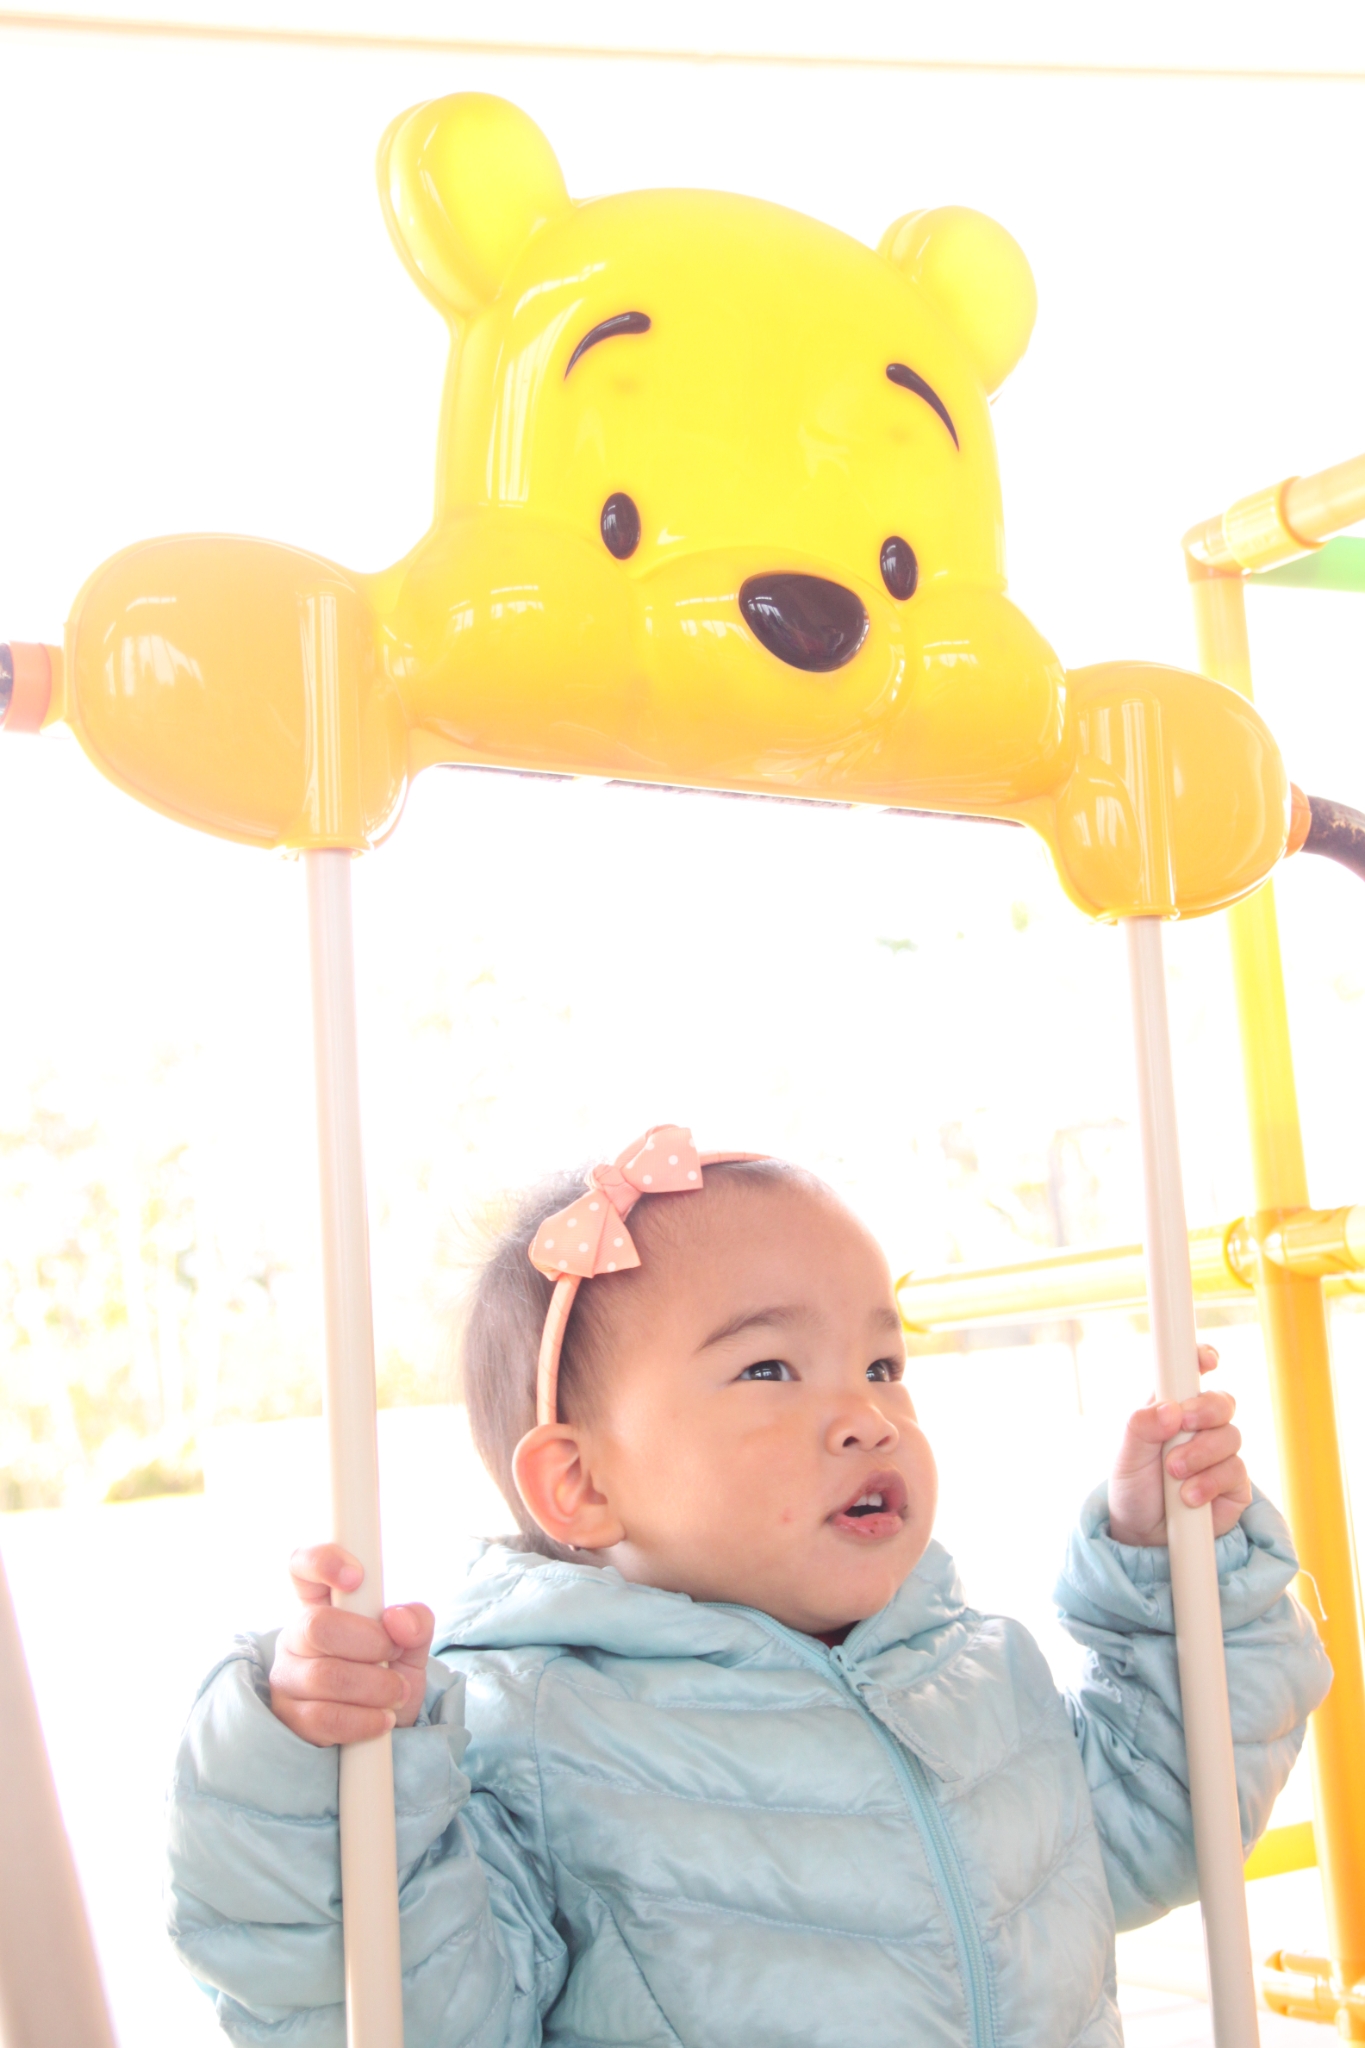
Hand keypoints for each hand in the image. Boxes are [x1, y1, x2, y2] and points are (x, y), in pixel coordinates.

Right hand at [269, 1544, 434, 1746]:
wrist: (384, 1726)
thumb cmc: (389, 1671)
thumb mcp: (412, 1642)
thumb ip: (415, 1621)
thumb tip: (398, 1620)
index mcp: (321, 1603)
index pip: (301, 1564)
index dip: (322, 1561)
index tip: (357, 1578)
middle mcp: (296, 1636)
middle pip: (317, 1626)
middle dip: (367, 1642)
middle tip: (394, 1653)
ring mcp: (287, 1678)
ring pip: (324, 1676)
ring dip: (374, 1686)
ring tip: (397, 1692)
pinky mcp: (290, 1719)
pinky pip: (323, 1718)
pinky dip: (363, 1720)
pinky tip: (382, 1719)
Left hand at [1107, 1345, 1251, 1546]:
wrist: (1142, 1534)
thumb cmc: (1134, 1486)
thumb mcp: (1126, 1456)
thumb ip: (1142, 1426)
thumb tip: (1170, 1409)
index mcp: (1172, 1408)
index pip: (1193, 1374)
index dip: (1203, 1358)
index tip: (1205, 1359)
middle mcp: (1200, 1426)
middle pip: (1222, 1402)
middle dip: (1205, 1410)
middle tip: (1182, 1426)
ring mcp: (1220, 1454)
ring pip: (1231, 1436)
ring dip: (1201, 1454)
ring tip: (1174, 1474)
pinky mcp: (1234, 1484)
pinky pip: (1236, 1472)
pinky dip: (1210, 1483)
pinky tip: (1189, 1496)